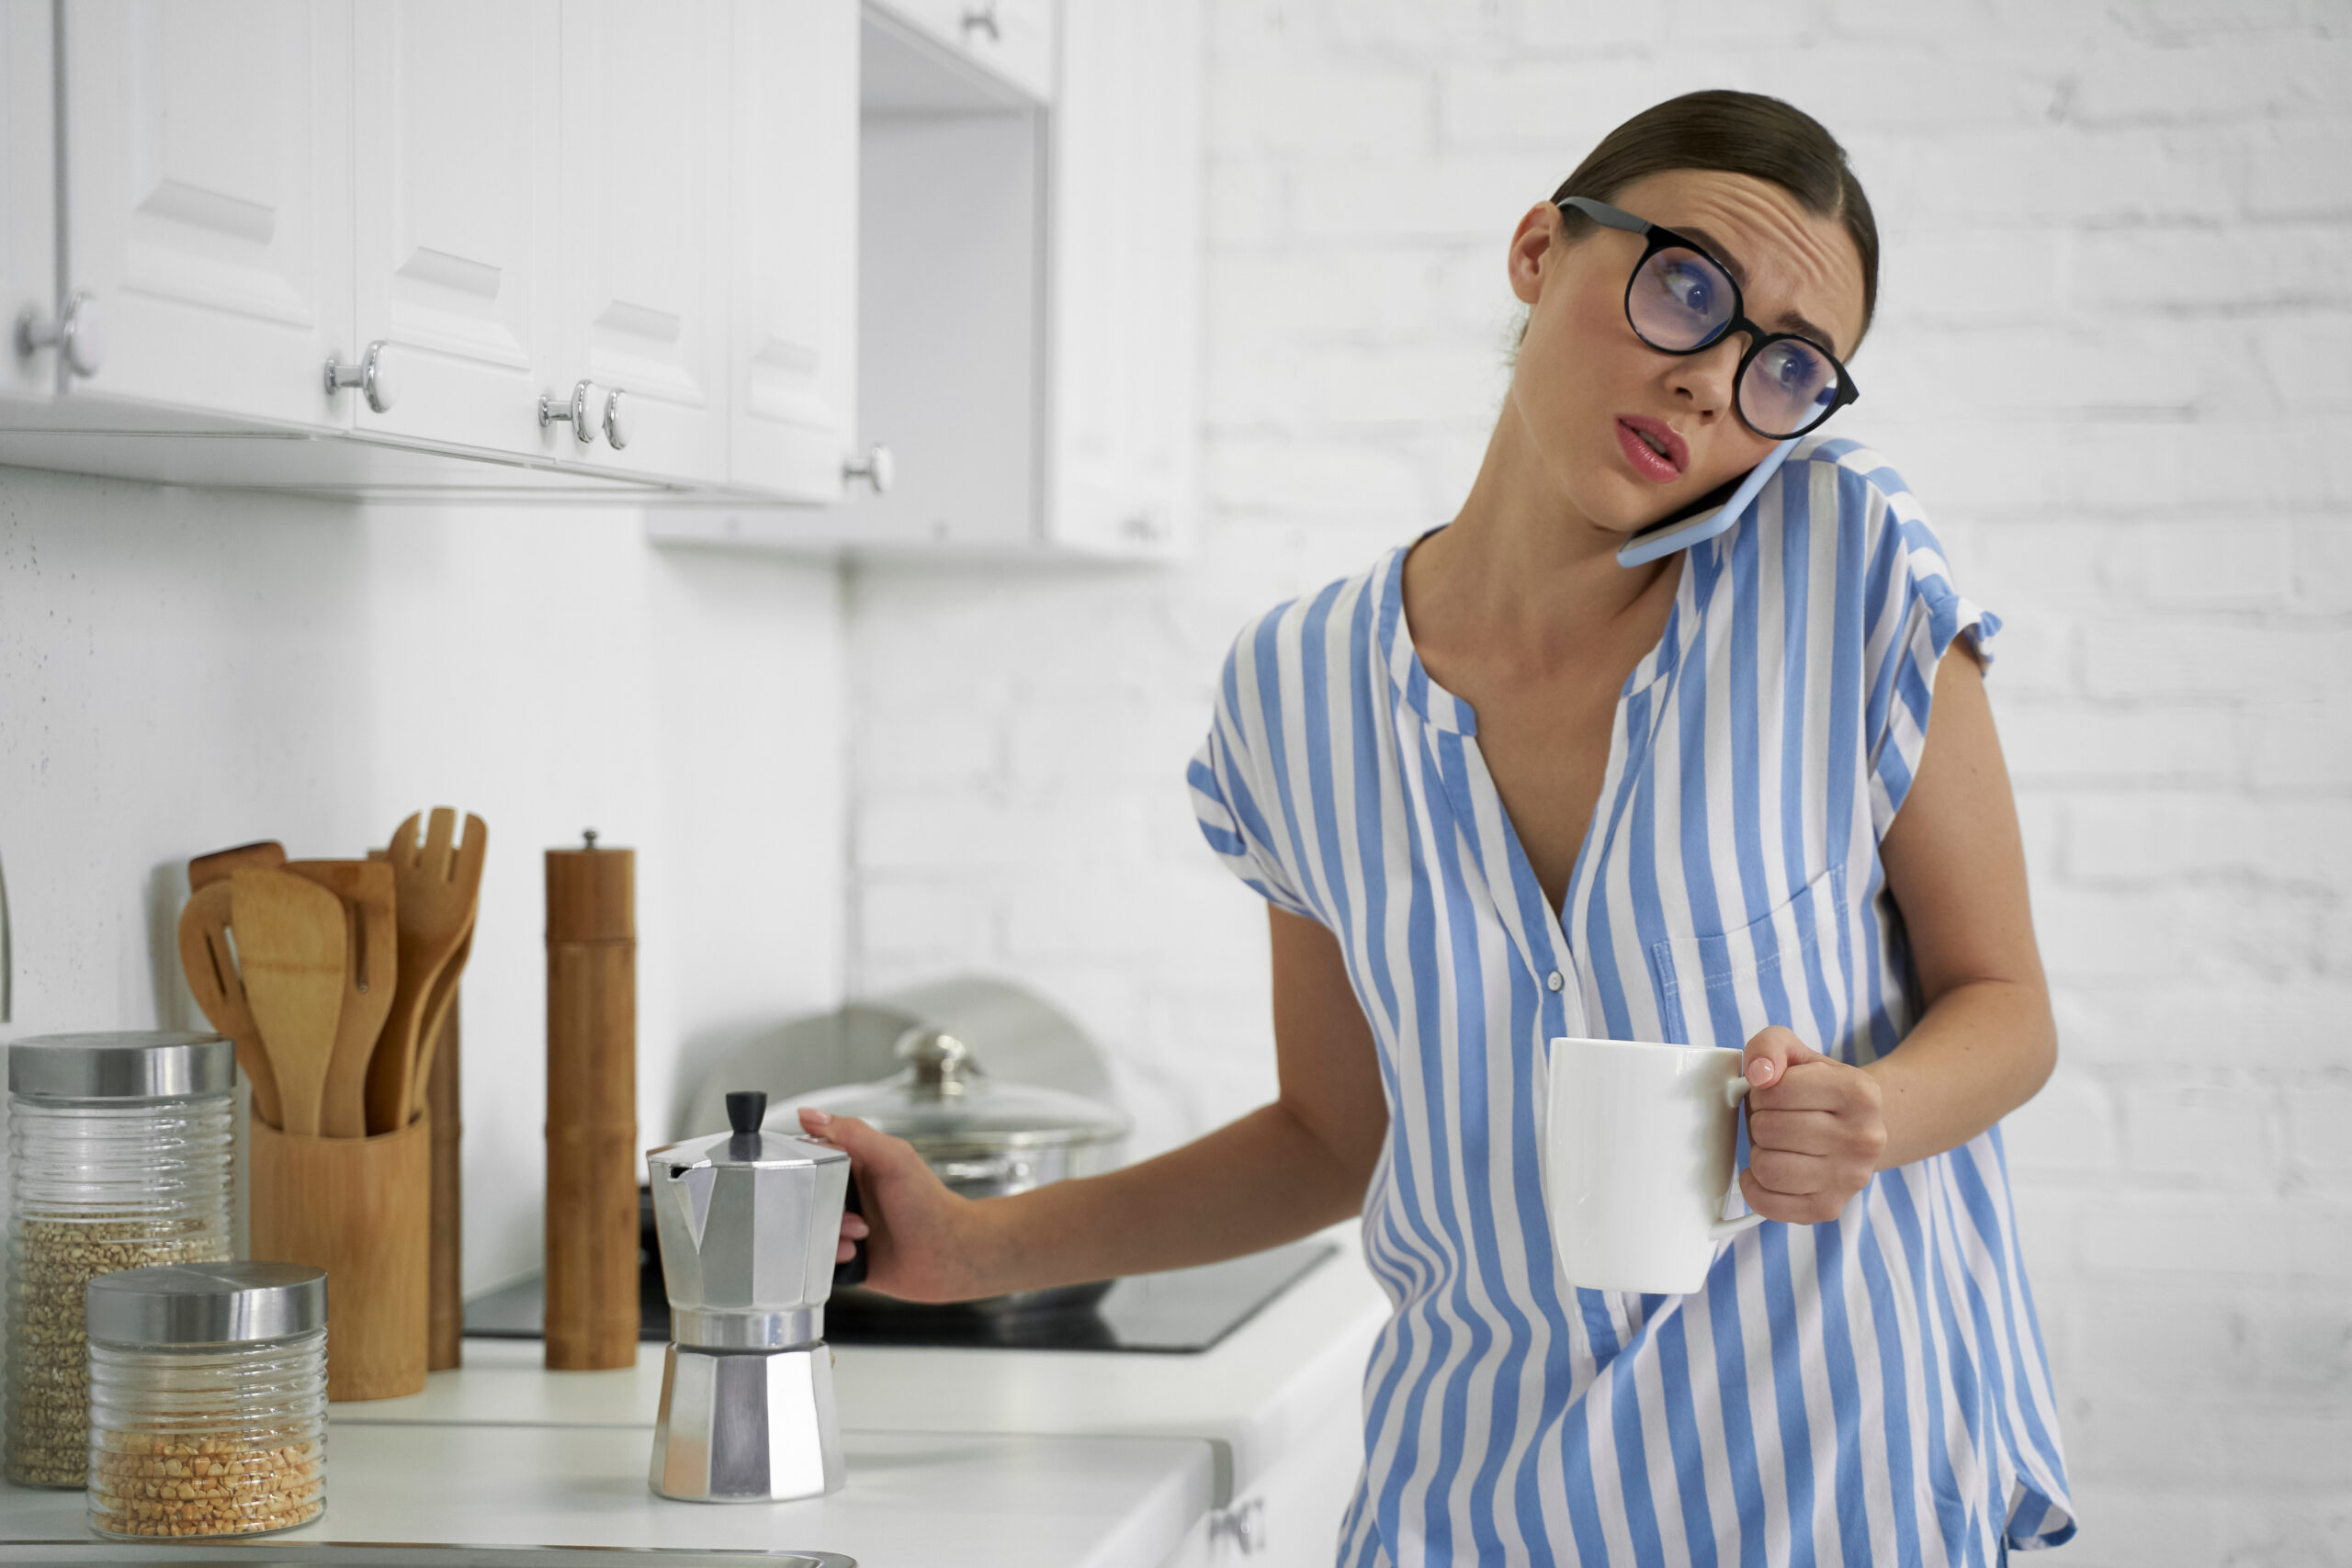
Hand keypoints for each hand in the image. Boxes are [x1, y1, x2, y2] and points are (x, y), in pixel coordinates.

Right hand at [795, 1107, 995, 1302]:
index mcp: (853, 1165)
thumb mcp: (893, 1158)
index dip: (803, 1170)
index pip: (808, 1159)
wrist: (950, 1253)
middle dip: (817, 1209)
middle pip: (804, 1199)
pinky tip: (855, 1253)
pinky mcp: (845, 1256)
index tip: (808, 1179)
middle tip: (845, 1212)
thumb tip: (811, 1115)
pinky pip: (817, 1259)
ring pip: (807, 1231)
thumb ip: (853, 1133)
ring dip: (828, 1234)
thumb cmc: (930, 1203)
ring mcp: (845, 1226)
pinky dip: (830, 1257)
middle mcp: (846, 1195)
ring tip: (859, 1234)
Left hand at [1737, 1026, 1886, 1224]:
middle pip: (1768, 1129)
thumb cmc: (1818, 1090)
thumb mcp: (1797, 1054)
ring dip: (1759, 1152)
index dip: (1763, 1091)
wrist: (1856, 1130)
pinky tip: (1771, 1169)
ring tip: (1778, 1144)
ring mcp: (1849, 1179)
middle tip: (1778, 1119)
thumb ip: (1770, 1046)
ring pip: (1766, 1167)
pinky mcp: (1828, 1208)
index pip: (1776, 1090)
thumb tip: (1759, 1074)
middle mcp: (1864, 1139)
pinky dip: (1755, 1185)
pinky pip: (1766, 1202)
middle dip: (1760, 1121)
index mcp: (1860, 1093)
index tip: (1777, 1093)